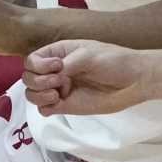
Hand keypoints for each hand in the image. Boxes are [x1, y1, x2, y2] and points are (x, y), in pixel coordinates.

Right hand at [23, 40, 150, 115]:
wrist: (134, 81)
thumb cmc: (114, 61)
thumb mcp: (89, 55)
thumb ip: (68, 64)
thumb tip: (53, 76)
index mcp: (58, 53)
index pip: (31, 60)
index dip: (38, 66)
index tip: (59, 67)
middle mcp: (55, 71)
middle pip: (28, 77)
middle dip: (38, 81)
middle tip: (61, 81)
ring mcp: (60, 89)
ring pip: (32, 94)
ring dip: (39, 95)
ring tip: (58, 95)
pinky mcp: (66, 105)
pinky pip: (43, 109)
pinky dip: (45, 107)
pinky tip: (60, 102)